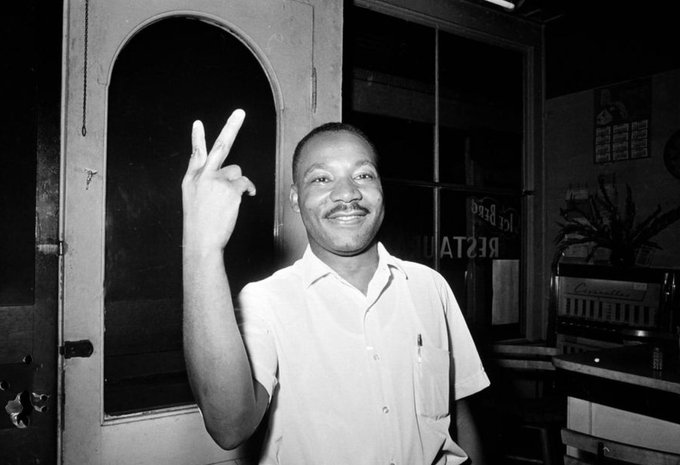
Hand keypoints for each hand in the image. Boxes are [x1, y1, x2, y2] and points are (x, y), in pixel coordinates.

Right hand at [182, 109, 255, 251]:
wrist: (201, 241)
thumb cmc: (200, 225)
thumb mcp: (194, 200)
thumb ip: (206, 183)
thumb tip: (229, 175)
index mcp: (191, 179)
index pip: (195, 154)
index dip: (197, 138)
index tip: (198, 123)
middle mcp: (203, 176)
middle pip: (220, 146)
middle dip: (231, 126)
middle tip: (240, 112)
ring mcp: (217, 181)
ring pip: (237, 171)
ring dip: (239, 183)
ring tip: (230, 200)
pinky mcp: (231, 189)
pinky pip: (245, 183)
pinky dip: (247, 190)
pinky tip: (243, 199)